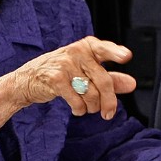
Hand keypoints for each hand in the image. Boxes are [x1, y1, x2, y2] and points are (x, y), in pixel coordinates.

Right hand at [0, 36, 135, 129]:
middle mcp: (77, 52)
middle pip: (103, 81)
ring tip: (86, 107)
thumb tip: (132, 84)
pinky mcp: (56, 78)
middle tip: (109, 113)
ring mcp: (65, 64)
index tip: (126, 57)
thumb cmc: (62, 74)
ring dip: (92, 107)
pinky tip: (77, 108)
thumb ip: (110, 78)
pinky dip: (79, 109)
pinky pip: (77, 101)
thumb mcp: (86, 72)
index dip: (115, 53)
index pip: (104, 49)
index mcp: (87, 47)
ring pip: (91, 94)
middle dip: (109, 102)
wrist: (27, 80)